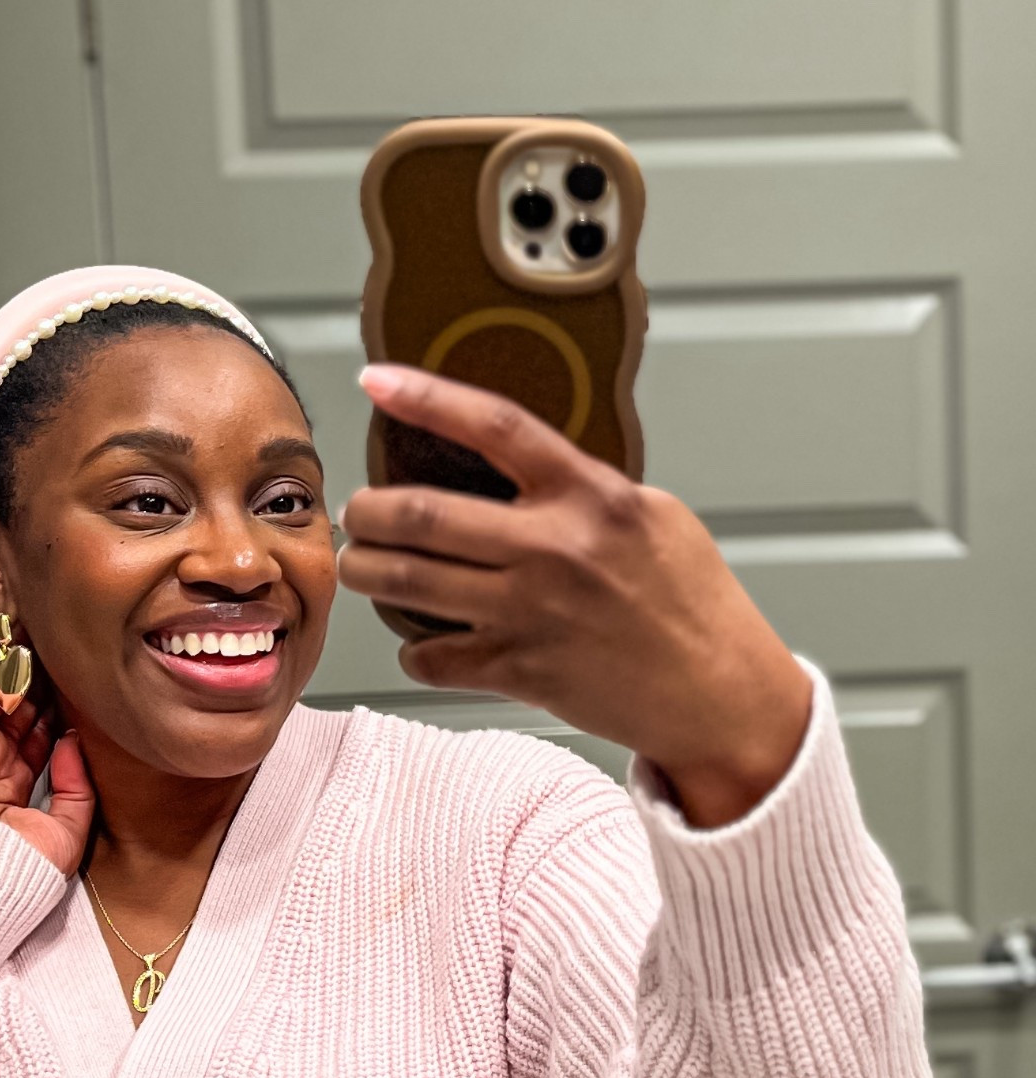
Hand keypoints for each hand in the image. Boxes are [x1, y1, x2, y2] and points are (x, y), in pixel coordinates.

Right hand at [0, 631, 93, 875]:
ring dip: (6, 666)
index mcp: (15, 792)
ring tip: (27, 631)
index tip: (77, 683)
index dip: (57, 710)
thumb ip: (76, 786)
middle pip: (16, 713)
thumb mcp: (67, 831)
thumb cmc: (18, 872)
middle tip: (56, 648)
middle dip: (36, 682)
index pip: (39, 740)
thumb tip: (72, 739)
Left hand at [338, 365, 813, 827]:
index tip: (377, 382)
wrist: (719, 695)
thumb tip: (524, 470)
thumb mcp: (655, 517)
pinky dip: (415, 652)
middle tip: (358, 511)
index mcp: (590, 497)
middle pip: (421, 515)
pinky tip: (422, 642)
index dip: (425, 397)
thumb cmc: (694, 605)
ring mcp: (531, 614)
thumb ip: (587, 490)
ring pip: (408, 584)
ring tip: (362, 565)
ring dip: (368, 572)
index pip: (494, 426)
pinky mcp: (519, 671)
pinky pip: (432, 658)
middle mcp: (553, 550)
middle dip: (368, 510)